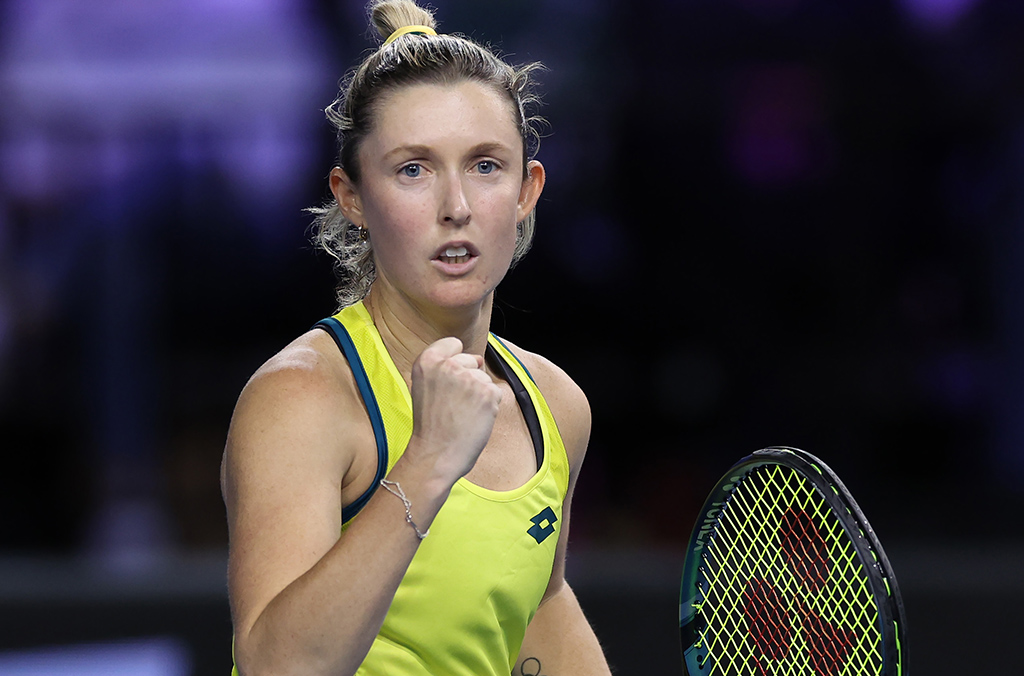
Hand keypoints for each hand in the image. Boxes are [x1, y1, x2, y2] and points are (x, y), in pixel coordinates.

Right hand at [407, 337, 502, 483]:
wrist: (435, 455)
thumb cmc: (431, 425)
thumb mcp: (424, 386)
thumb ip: (443, 367)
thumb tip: (479, 358)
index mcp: (427, 360)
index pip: (453, 343)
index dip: (455, 362)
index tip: (447, 383)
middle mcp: (448, 365)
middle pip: (472, 360)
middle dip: (469, 380)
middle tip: (452, 405)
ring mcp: (469, 378)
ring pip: (485, 379)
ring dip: (479, 395)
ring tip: (461, 414)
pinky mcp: (488, 393)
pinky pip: (496, 392)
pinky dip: (490, 407)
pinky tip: (473, 419)